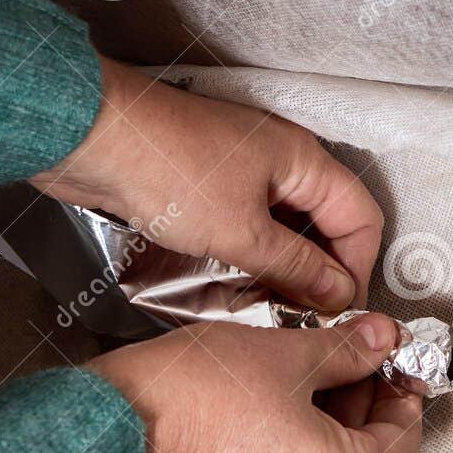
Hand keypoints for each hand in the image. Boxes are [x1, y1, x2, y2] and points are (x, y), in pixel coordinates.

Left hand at [31, 57, 382, 310]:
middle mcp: (281, 159)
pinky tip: (238, 283)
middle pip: (326, 222)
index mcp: (304, 158)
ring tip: (272, 307)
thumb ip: (296, 266)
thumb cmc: (167, 169)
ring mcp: (244, 168)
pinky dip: (252, 253)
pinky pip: (250, 222)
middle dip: (322, 270)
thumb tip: (338, 292)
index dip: (358, 267)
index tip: (339, 311)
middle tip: (306, 315)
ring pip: (286, 225)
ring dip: (285, 265)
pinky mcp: (210, 181)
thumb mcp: (242, 232)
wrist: (91, 137)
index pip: (361, 217)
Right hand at [86, 313, 422, 452]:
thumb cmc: (193, 396)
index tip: (397, 361)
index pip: (402, 442)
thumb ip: (348, 350)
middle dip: (366, 400)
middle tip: (358, 353)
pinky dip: (295, 436)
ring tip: (314, 364)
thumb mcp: (289, 354)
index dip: (405, 393)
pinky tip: (279, 392)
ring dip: (330, 415)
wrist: (111, 426)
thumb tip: (381, 340)